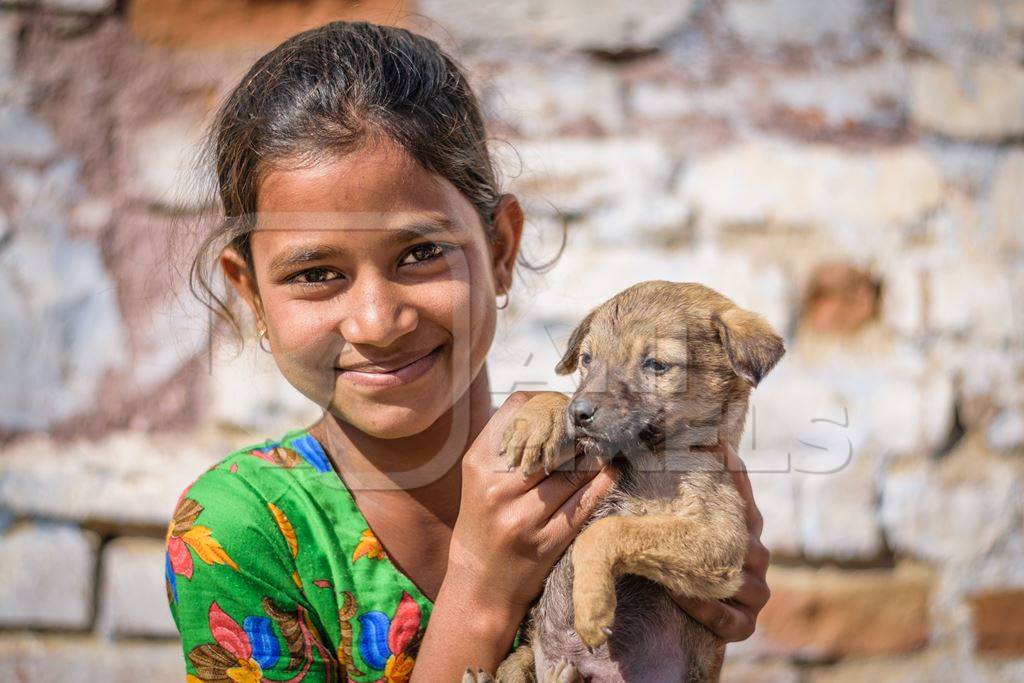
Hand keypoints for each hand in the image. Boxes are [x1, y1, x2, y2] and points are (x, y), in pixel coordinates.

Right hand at [446, 391, 621, 615]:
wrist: (478, 588)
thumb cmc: (484, 526)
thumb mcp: (481, 481)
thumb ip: (509, 448)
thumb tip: (554, 410)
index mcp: (479, 465)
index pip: (518, 411)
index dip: (548, 402)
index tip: (565, 408)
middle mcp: (497, 488)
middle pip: (552, 440)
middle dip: (577, 431)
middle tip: (596, 425)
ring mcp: (521, 518)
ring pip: (573, 472)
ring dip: (596, 456)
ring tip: (608, 446)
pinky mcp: (545, 543)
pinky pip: (584, 503)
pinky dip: (603, 483)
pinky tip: (612, 471)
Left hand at [671, 442, 770, 641]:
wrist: (671, 613)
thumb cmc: (672, 556)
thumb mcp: (671, 520)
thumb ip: (680, 488)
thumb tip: (685, 445)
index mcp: (742, 528)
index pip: (742, 497)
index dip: (733, 474)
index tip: (718, 447)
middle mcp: (754, 556)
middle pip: (749, 542)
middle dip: (722, 533)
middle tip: (688, 522)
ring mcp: (753, 592)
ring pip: (746, 582)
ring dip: (712, 574)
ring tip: (677, 564)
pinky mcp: (743, 625)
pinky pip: (731, 619)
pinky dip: (707, 607)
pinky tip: (680, 594)